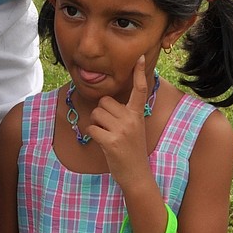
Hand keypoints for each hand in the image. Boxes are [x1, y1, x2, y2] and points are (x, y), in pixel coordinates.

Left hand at [87, 56, 153, 187]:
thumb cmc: (131, 151)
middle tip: (110, 128)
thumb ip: (123, 115)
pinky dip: (92, 135)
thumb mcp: (134, 129)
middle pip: (104, 102)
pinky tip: (102, 143)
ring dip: (96, 124)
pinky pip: (91, 128)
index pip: (139, 90)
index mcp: (137, 115)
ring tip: (107, 136)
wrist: (137, 175)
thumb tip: (105, 104)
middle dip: (101, 113)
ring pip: (96, 114)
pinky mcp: (111, 141)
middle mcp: (131, 119)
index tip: (141, 58)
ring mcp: (121, 130)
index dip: (139, 73)